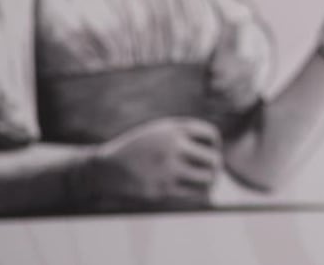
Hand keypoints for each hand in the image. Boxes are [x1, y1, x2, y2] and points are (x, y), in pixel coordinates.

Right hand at [89, 117, 222, 207]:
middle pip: (213, 159)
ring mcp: (167, 169)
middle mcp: (172, 147)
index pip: (212, 135)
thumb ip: (186, 133)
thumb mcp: (161, 130)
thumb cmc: (140, 148)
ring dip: (211, 180)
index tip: (208, 149)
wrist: (106, 168)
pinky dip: (201, 193)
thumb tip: (217, 147)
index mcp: (173, 129)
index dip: (214, 144)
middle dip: (216, 164)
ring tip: (209, 180)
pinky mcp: (161, 190)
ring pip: (207, 179)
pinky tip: (198, 191)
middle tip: (213, 168)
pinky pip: (193, 194)